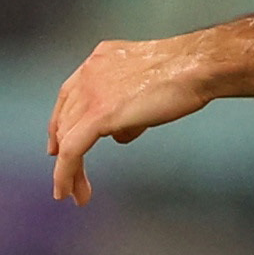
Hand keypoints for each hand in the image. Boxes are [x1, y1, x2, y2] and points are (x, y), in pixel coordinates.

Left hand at [47, 37, 211, 204]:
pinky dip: (66, 173)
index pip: (68, 97)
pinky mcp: (99, 114)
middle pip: (64, 120)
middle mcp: (89, 74)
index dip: (61, 124)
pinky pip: (71, 149)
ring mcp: (91, 92)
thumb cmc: (184, 73)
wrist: (195, 66)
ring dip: (68, 169)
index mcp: (98, 62)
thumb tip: (120, 133)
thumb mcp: (145, 86)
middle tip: (69, 178)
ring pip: (66, 138)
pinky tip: (68, 189)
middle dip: (64, 152)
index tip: (57, 146)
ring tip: (74, 192)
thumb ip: (127, 108)